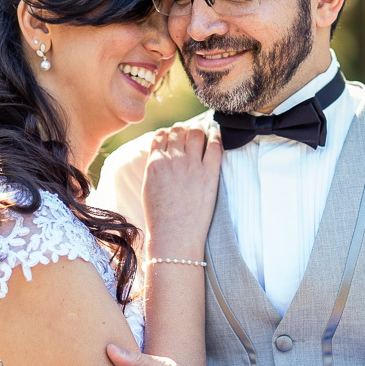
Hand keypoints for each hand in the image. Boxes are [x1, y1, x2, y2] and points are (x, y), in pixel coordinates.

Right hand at [142, 125, 221, 256]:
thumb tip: (163, 154)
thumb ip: (155, 167)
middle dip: (184, 129)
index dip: (169, 132)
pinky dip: (215, 136)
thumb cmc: (160, 217)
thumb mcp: (148, 187)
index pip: (161, 135)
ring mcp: (192, 166)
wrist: (174, 236)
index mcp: (154, 163)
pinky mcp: (209, 174)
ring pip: (196, 133)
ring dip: (199, 130)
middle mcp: (173, 160)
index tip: (175, 134)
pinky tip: (216, 135)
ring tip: (203, 132)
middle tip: (190, 132)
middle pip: (178, 131)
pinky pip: (215, 146)